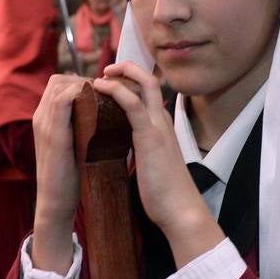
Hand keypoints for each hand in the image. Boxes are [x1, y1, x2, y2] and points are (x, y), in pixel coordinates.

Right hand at [30, 74, 90, 274]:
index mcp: (45, 119)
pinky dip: (80, 94)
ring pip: (60, 85)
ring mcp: (44, 124)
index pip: (59, 84)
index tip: (104, 93)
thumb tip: (107, 115)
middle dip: (84, 80)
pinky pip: (62, 101)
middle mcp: (41, 117)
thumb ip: (82, 127)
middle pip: (59, 80)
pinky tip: (99, 102)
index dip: (82, 82)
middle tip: (108, 94)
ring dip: (85, 85)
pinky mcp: (52, 134)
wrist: (56, 201)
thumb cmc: (71, 176)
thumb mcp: (75, 144)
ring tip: (106, 98)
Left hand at [91, 63, 221, 264]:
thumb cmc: (163, 192)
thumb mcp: (149, 163)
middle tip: (106, 70)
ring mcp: (157, 126)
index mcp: (161, 126)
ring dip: (121, 74)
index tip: (110, 82)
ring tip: (100, 75)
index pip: (149, 93)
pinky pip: (133, 103)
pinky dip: (116, 90)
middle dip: (128, 69)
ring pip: (144, 84)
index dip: (131, 82)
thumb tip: (120, 146)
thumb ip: (138, 149)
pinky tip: (101, 87)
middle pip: (149, 80)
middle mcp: (162, 120)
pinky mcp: (149, 135)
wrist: (179, 209)